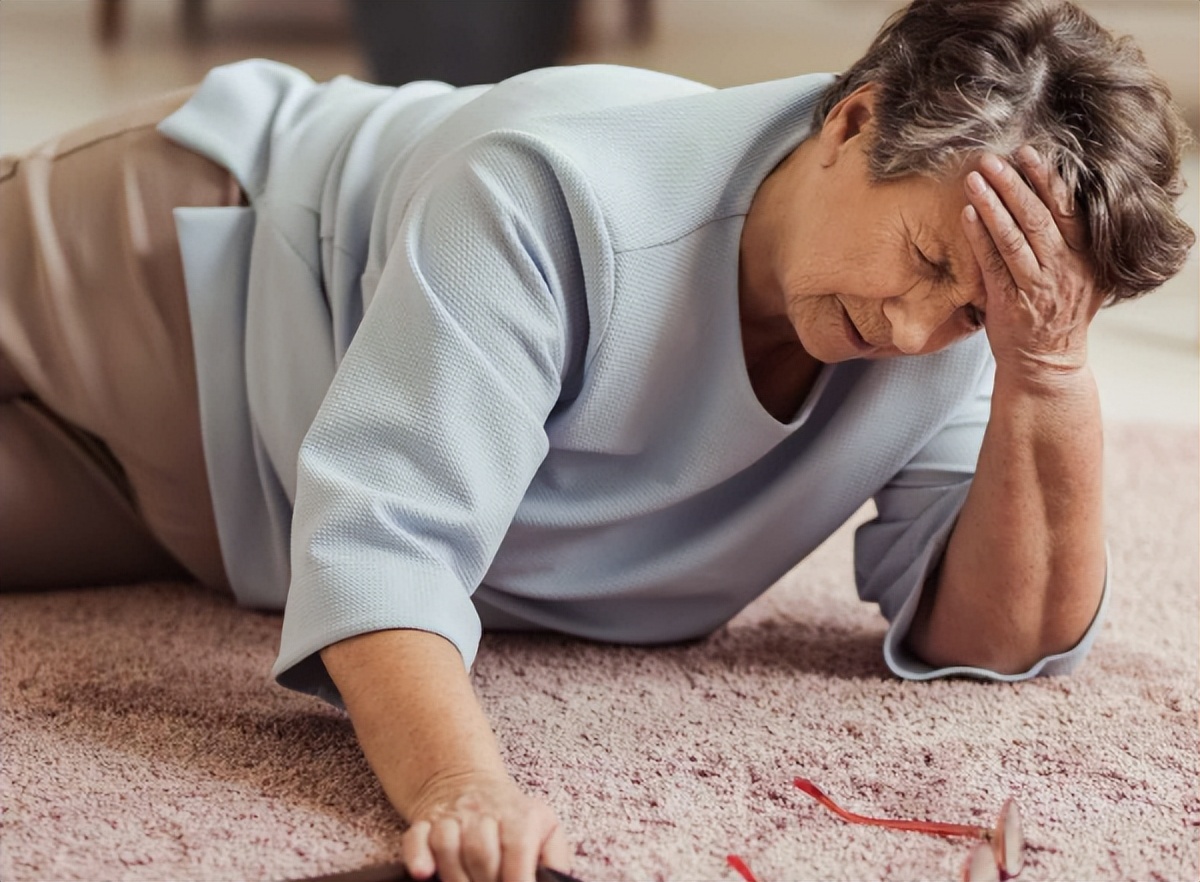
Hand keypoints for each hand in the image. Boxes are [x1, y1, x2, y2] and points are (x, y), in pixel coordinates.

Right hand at [402, 770, 570, 881]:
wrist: (470, 784)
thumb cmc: (514, 819)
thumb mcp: (545, 830)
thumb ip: (555, 860)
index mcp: (519, 817)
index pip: (518, 850)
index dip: (517, 880)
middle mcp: (483, 813)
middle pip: (481, 851)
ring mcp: (451, 817)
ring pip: (448, 845)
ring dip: (455, 876)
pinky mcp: (425, 823)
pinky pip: (415, 839)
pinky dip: (417, 857)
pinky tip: (424, 874)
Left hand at [961, 146, 1100, 384]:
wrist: (1046, 364)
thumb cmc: (1059, 312)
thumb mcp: (1081, 275)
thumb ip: (1073, 240)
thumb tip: (1056, 193)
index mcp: (1085, 256)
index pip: (1068, 209)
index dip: (1047, 179)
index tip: (1028, 152)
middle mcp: (1065, 268)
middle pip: (1039, 217)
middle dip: (1014, 184)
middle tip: (992, 158)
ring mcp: (1037, 286)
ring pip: (1014, 237)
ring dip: (993, 204)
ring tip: (974, 177)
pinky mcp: (1009, 303)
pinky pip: (992, 264)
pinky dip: (979, 236)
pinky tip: (966, 213)